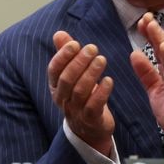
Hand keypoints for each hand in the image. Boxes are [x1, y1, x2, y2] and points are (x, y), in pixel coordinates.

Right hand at [47, 31, 114, 155]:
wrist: (89, 129)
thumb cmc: (81, 97)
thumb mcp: (72, 75)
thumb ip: (66, 54)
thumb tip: (58, 34)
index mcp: (55, 86)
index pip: (54, 70)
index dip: (63, 56)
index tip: (75, 43)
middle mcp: (62, 99)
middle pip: (66, 79)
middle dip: (78, 62)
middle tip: (93, 48)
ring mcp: (75, 110)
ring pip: (79, 91)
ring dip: (91, 74)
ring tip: (102, 60)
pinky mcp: (90, 119)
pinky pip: (93, 106)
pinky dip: (101, 92)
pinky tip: (109, 80)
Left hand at [130, 13, 163, 153]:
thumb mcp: (155, 89)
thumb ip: (146, 72)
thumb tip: (135, 54)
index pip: (160, 48)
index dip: (151, 34)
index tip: (140, 21)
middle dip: (155, 30)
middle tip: (145, 16)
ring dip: (161, 38)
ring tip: (152, 25)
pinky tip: (163, 46)